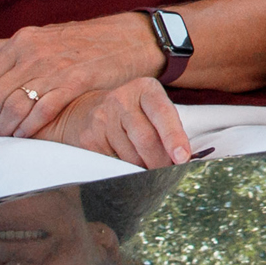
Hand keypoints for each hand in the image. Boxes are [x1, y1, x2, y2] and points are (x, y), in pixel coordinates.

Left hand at [0, 14, 162, 137]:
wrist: (126, 38)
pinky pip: (42, 110)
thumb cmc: (77, 40)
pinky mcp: (76, 82)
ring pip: (14, 105)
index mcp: (20, 42)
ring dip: (2, 128)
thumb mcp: (37, 36)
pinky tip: (22, 137)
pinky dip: (28, 127)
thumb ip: (1, 45)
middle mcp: (32, 53)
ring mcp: (53, 67)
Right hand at [34, 78, 191, 167]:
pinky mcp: (88, 137)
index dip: (173, 136)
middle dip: (160, 163)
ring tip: (143, 166)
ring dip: (143, 169)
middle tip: (167, 175)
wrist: (83, 110)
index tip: (182, 158)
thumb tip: (181, 162)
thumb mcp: (151, 111)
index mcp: (145, 89)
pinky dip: (123, 171)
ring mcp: (102, 117)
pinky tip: (122, 162)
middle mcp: (122, 98)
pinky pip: (113, 164)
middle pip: (146, 139)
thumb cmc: (131, 115)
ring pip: (131, 157)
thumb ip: (167, 129)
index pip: (162, 113)